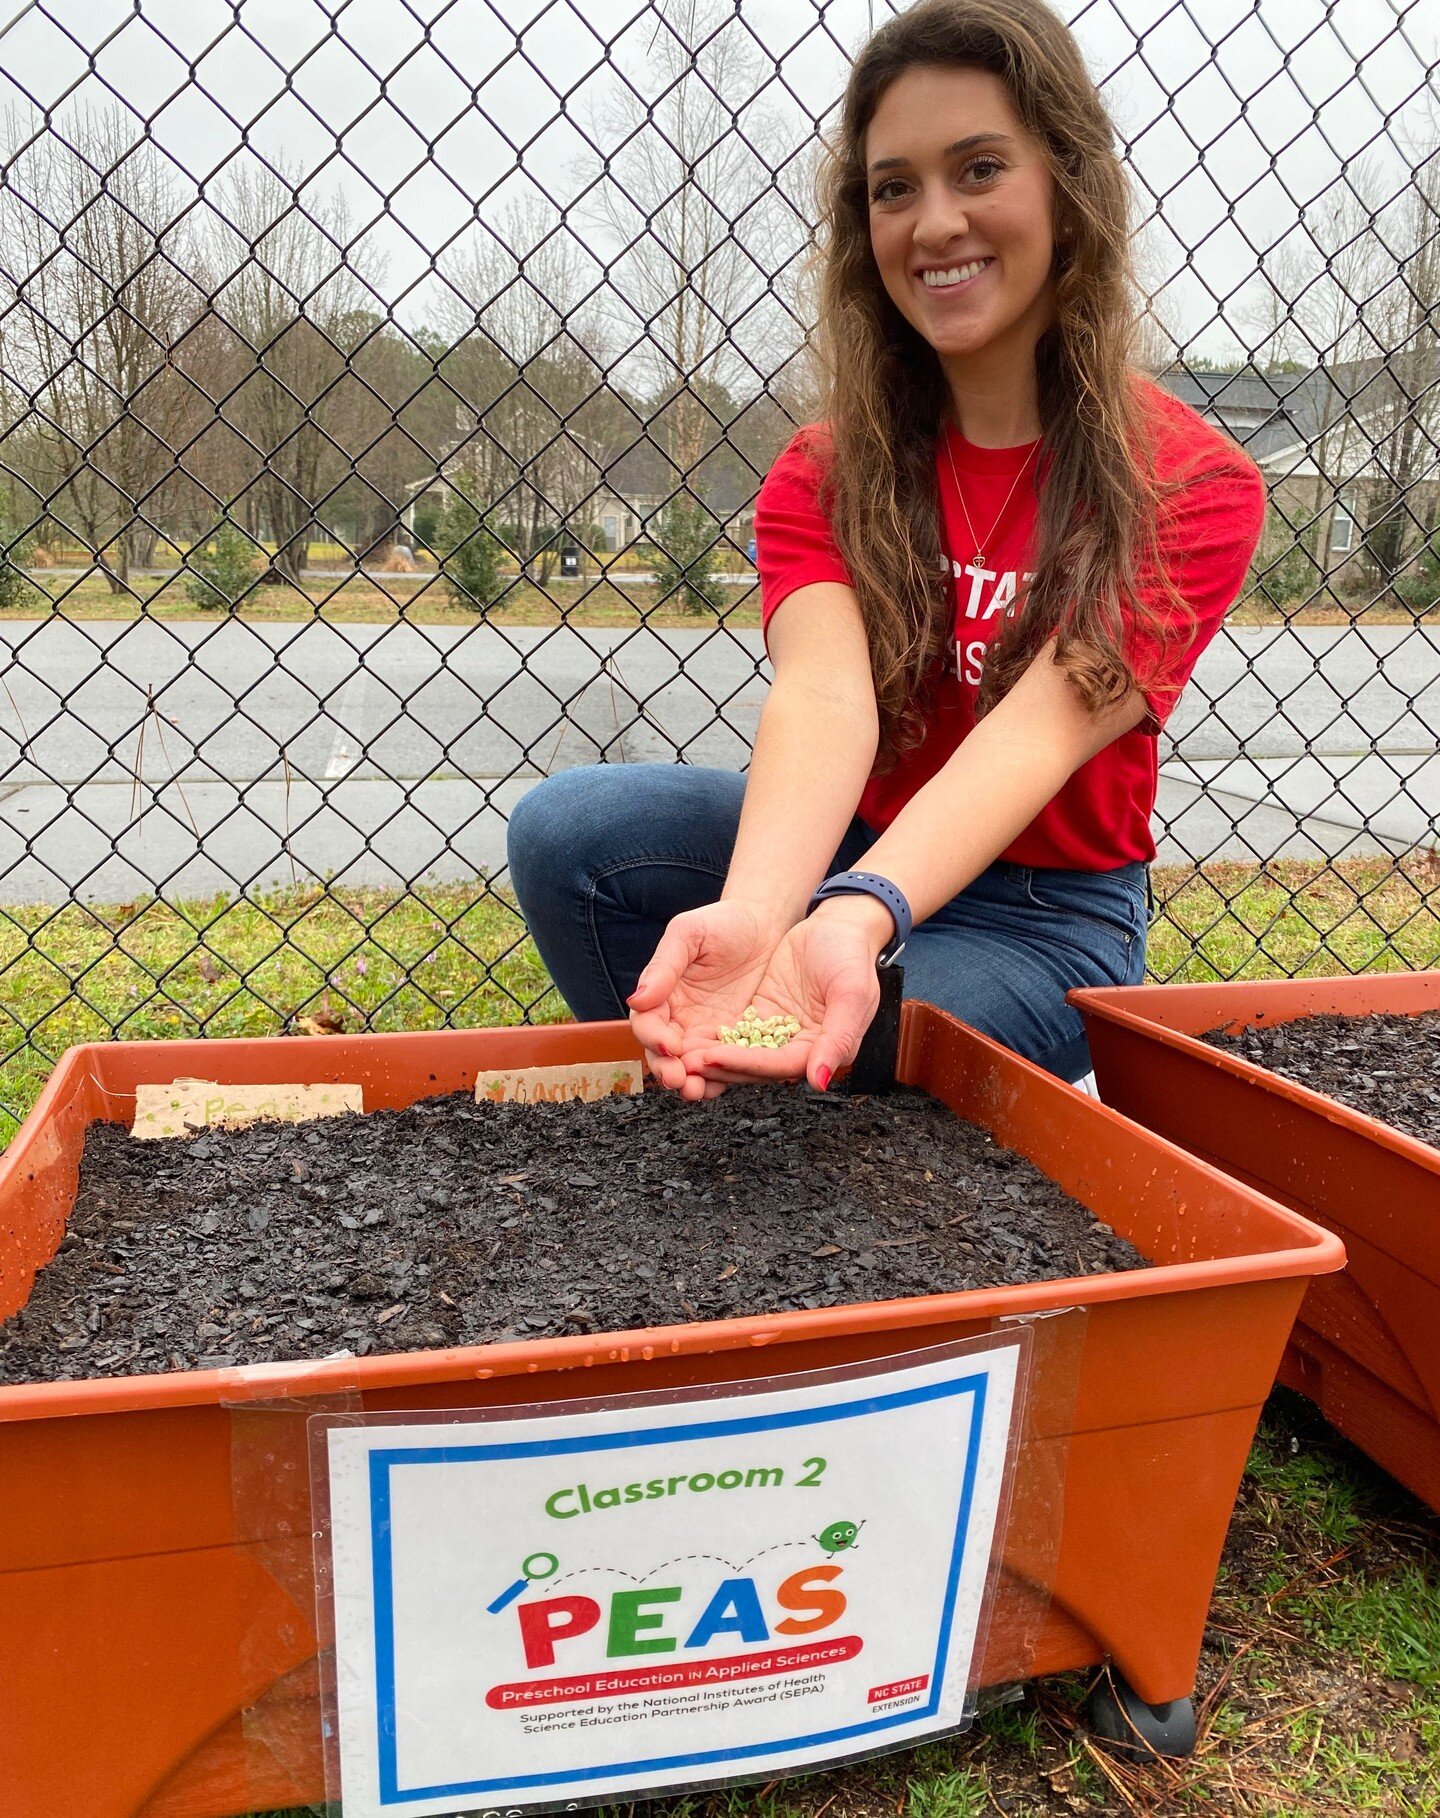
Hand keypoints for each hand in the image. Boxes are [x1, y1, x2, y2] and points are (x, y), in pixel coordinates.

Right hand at [626, 899, 785, 1100]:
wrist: (765, 925)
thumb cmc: (723, 923)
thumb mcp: (688, 934)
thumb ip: (664, 965)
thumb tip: (637, 999)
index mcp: (662, 994)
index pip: (647, 1022)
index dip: (653, 1036)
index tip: (668, 1044)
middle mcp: (679, 1019)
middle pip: (663, 1053)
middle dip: (667, 1069)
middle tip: (677, 1079)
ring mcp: (706, 1033)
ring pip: (689, 1066)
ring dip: (690, 1082)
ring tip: (696, 1091)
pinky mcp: (734, 1041)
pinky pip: (722, 1066)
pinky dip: (719, 1080)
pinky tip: (721, 1088)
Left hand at [679, 896, 890, 1091]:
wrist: (839, 925)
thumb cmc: (850, 955)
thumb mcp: (851, 992)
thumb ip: (838, 1038)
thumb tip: (819, 1082)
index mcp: (823, 1049)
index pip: (777, 1066)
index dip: (743, 1064)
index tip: (710, 1058)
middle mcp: (798, 1048)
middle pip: (753, 1067)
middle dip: (718, 1068)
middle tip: (681, 1063)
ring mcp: (777, 1033)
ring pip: (739, 1053)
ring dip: (710, 1058)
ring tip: (677, 1054)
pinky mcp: (761, 1016)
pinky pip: (733, 1032)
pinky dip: (711, 1037)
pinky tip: (685, 1034)